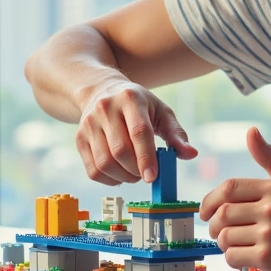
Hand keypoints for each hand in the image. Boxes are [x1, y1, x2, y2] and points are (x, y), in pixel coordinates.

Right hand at [75, 78, 196, 185]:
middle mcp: (105, 109)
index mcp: (130, 99)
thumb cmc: (138, 104)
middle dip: (136, 170)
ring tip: (134, 174)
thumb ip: (176, 134)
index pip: (139, 132)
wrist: (100, 90)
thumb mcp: (160, 111)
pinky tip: (120, 174)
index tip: (152, 177)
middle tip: (147, 174)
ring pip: (104, 163)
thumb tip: (190, 154)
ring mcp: (89, 124)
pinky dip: (109, 180)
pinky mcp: (79, 138)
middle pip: (120, 150)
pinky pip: (93, 171)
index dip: (146, 158)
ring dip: (124, 177)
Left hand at [201, 127, 270, 270]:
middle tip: (219, 232)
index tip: (206, 211)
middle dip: (214, 225)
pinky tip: (246, 259)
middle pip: (222, 213)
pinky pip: (233, 256)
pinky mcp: (268, 258)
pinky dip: (234, 259)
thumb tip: (251, 132)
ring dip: (225, 244)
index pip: (229, 188)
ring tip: (238, 245)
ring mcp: (270, 234)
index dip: (210, 200)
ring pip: (225, 237)